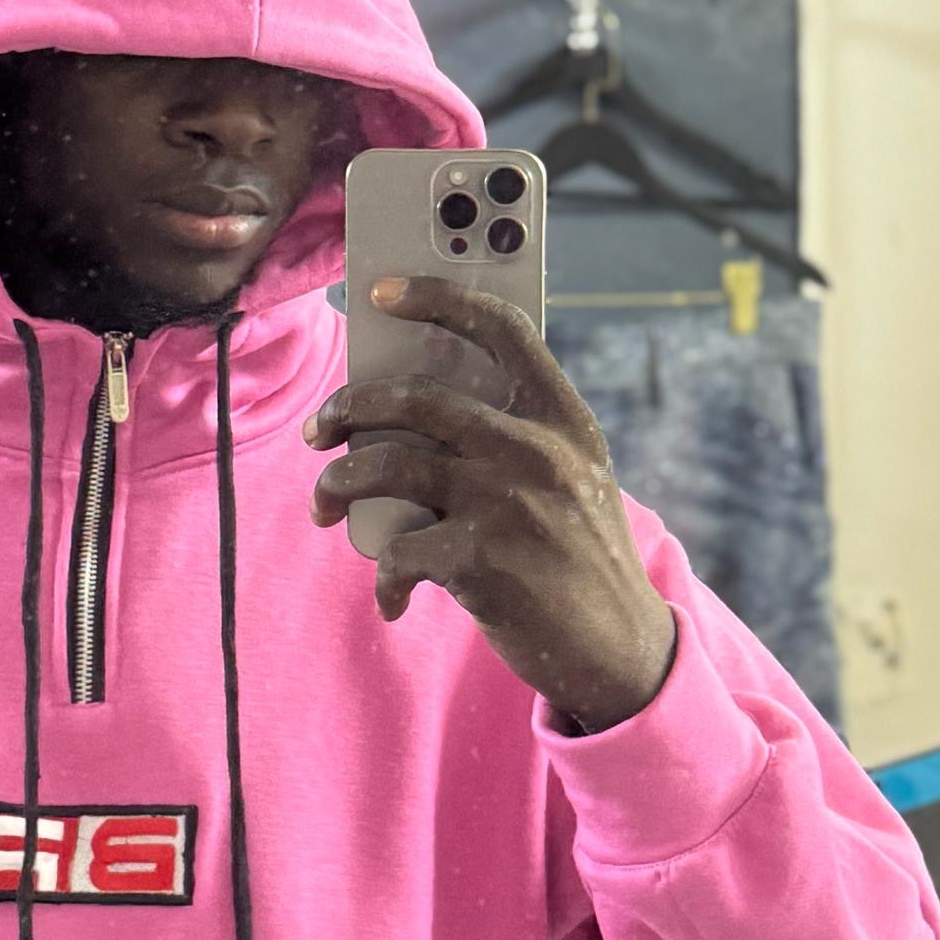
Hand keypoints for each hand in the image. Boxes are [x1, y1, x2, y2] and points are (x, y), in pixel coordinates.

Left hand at [303, 275, 678, 731]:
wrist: (620, 649)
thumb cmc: (579, 557)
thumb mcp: (573, 479)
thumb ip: (514, 438)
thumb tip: (406, 414)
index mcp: (563, 418)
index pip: (502, 329)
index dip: (438, 297)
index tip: (382, 290)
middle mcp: (536, 449)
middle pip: (414, 398)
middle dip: (347, 408)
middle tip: (319, 431)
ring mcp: (508, 502)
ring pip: (385, 466)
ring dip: (336, 486)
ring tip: (325, 505)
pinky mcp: (481, 560)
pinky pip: (397, 551)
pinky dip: (384, 578)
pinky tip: (392, 597)